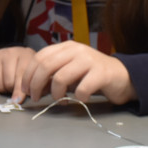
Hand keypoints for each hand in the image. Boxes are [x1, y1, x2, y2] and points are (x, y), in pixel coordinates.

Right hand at [0, 46, 35, 101]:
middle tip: (14, 88)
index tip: (18, 101)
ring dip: (2, 88)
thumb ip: (31, 86)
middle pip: (8, 82)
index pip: (21, 76)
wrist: (17, 56)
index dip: (19, 91)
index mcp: (25, 55)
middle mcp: (10, 53)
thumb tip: (18, 101)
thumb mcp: (33, 74)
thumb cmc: (27, 68)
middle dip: (11, 89)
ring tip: (7, 84)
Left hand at [21, 41, 136, 104]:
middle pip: (46, 66)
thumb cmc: (91, 75)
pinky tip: (81, 99)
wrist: (122, 76)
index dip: (28, 74)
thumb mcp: (69, 71)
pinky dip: (77, 98)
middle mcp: (76, 50)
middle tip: (36, 98)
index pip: (39, 57)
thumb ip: (52, 76)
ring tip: (61, 101)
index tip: (25, 89)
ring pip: (60, 77)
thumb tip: (32, 89)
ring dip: (56, 94)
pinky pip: (81, 89)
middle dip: (36, 85)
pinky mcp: (101, 73)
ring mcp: (89, 60)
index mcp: (66, 47)